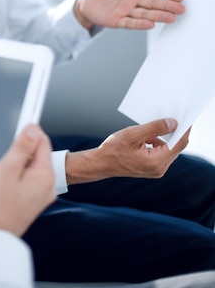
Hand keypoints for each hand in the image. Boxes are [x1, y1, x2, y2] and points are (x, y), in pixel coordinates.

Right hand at [0, 124, 56, 237]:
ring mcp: (38, 196)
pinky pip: (16, 186)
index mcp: (44, 175)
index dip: (27, 134)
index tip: (15, 132)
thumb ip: (22, 147)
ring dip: (1, 174)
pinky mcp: (30, 204)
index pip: (41, 142)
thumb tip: (33, 128)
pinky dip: (1, 187)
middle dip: (11, 158)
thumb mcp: (7, 169)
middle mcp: (46, 186)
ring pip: (21, 172)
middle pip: (31, 157)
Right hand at [66, 118, 190, 184]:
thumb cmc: (113, 149)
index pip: (179, 144)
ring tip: (151, 128)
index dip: (184, 130)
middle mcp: (159, 169)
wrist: (101, 163)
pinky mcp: (152, 168)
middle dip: (174, 132)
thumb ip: (154, 128)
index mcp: (156, 162)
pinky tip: (146, 137)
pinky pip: (161, 153)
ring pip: (168, 149)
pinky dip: (158, 142)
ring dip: (164, 137)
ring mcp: (156, 170)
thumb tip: (173, 123)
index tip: (187, 118)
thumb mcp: (133, 134)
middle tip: (171, 117)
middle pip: (176, 147)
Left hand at [74, 0, 184, 30]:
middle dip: (167, 6)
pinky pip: (129, 23)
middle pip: (153, 3)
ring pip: (145, 14)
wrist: (87, 0)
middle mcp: (133, 0)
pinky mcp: (116, 20)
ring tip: (171, 18)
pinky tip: (150, 24)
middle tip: (181, 9)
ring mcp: (126, 11)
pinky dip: (139, 24)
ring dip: (158, 16)